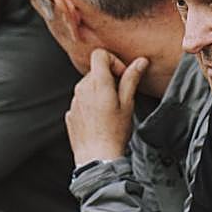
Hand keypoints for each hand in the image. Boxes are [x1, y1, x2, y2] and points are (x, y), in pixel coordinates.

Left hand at [65, 48, 147, 165]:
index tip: (121, 75)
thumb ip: (131, 79)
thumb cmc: (114, 133)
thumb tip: (140, 62)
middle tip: (120, 96)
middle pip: (95, 71)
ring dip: (99, 91)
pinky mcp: (70, 113)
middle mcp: (81, 89)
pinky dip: (91, 104)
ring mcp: (74, 101)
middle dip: (108, 78)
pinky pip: (81, 101)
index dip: (113, 61)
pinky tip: (100, 119)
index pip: (99, 55)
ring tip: (110, 111)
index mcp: (97, 83)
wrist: (97, 157)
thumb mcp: (127, 104)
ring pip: (87, 86)